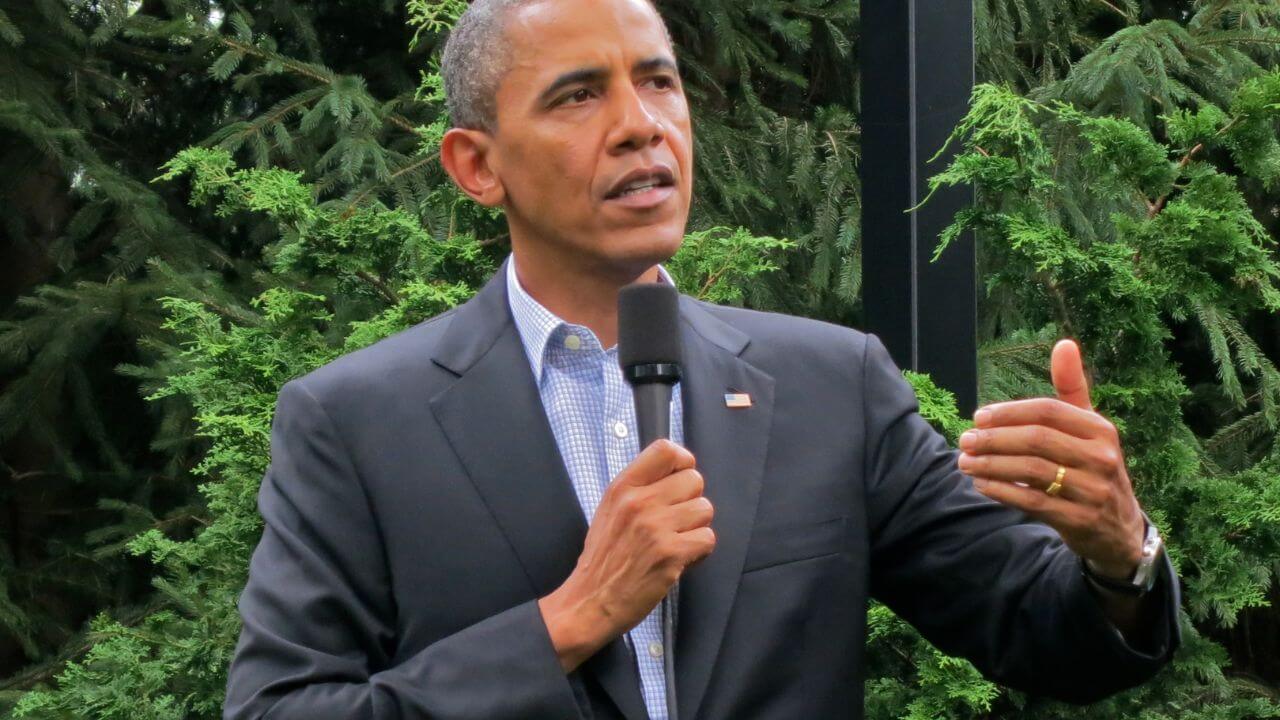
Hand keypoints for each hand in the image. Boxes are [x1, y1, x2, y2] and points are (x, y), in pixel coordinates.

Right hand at [538, 439, 715, 671]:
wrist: (590, 601)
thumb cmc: (603, 557)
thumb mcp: (610, 510)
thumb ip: (639, 488)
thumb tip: (675, 473)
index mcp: (623, 487)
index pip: (666, 450)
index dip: (683, 463)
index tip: (679, 482)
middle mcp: (639, 502)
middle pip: (694, 479)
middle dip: (691, 501)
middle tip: (676, 522)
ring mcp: (655, 527)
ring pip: (705, 509)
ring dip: (696, 528)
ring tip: (676, 542)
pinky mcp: (670, 554)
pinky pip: (707, 539)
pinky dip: (699, 552)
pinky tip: (679, 560)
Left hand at [957, 339, 1144, 579]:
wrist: (1118, 528)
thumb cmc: (1092, 466)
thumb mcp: (1089, 428)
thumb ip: (1072, 388)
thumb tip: (1064, 343)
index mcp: (1100, 430)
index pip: (1047, 411)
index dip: (1009, 412)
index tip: (978, 417)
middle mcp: (1101, 457)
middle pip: (1036, 440)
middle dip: (994, 439)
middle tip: (964, 441)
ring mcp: (1093, 490)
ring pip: (1031, 471)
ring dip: (991, 465)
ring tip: (965, 463)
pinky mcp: (1079, 520)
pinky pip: (1032, 502)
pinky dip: (1002, 491)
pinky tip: (981, 484)